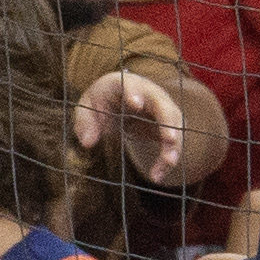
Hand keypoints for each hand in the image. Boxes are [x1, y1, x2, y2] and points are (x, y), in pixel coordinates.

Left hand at [69, 69, 192, 185]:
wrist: (120, 103)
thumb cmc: (102, 103)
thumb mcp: (87, 110)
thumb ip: (85, 123)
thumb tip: (87, 142)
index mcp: (125, 84)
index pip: (131, 85)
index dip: (134, 93)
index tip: (135, 104)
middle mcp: (149, 93)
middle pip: (163, 105)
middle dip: (167, 121)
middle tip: (170, 139)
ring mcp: (163, 108)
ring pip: (174, 125)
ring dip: (173, 146)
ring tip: (166, 166)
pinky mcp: (168, 125)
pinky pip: (173, 142)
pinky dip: (167, 159)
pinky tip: (157, 175)